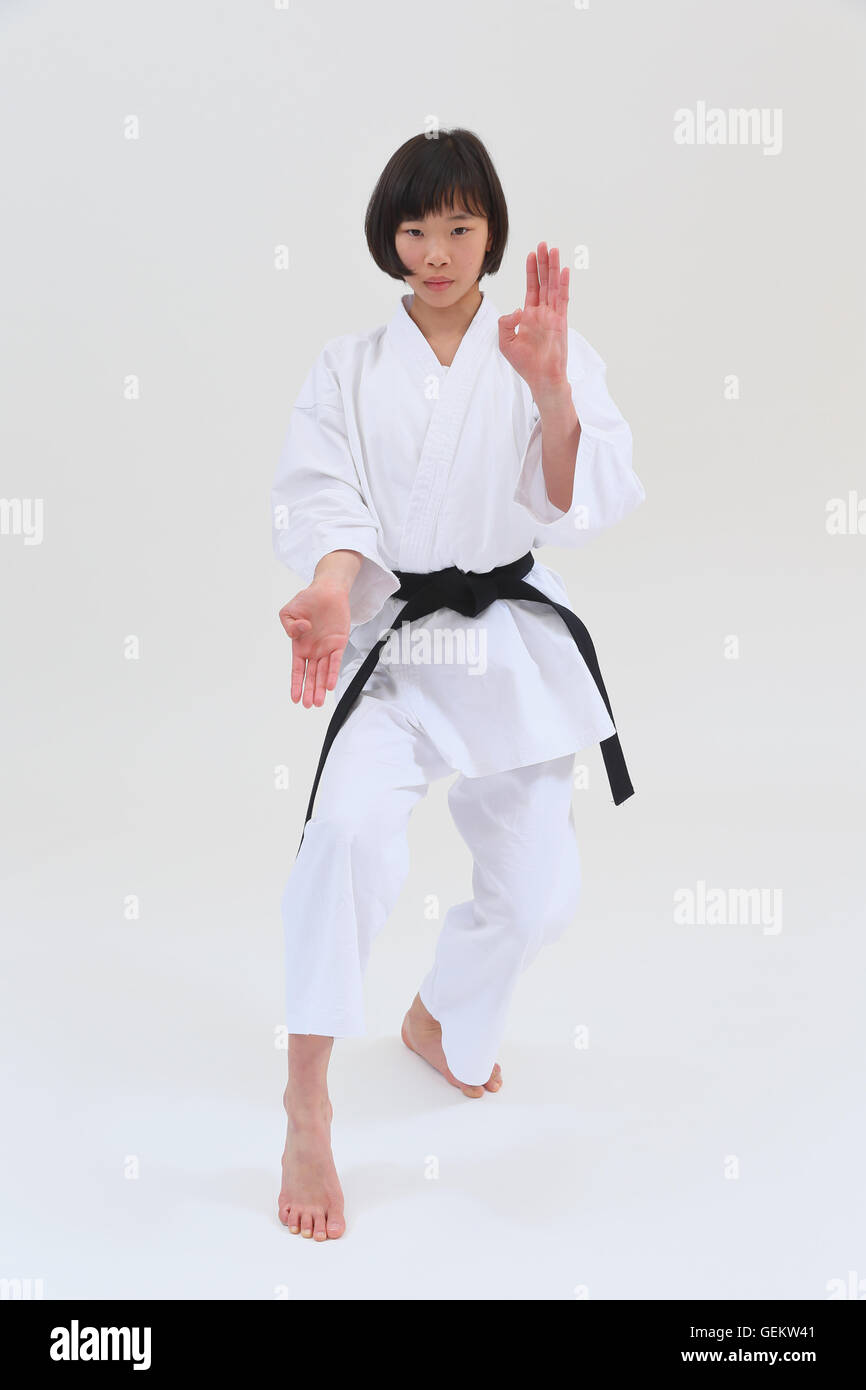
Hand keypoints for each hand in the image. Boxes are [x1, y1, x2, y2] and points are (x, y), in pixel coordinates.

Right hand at [278, 579, 350, 707]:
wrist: (326, 590)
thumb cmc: (307, 601)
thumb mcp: (287, 612)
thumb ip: (288, 626)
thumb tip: (301, 632)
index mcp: (300, 646)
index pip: (298, 670)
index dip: (296, 684)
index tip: (295, 699)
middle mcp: (314, 651)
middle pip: (311, 676)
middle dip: (310, 691)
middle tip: (309, 705)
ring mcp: (327, 648)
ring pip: (323, 672)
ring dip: (321, 687)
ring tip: (318, 702)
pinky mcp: (339, 642)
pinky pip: (336, 660)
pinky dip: (332, 672)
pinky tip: (329, 685)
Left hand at [497, 242, 569, 400]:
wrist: (541, 378)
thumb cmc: (525, 364)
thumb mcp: (505, 342)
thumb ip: (505, 323)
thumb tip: (518, 309)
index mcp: (529, 315)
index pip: (531, 287)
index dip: (531, 271)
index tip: (531, 254)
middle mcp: (542, 312)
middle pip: (543, 281)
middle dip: (543, 263)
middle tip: (544, 244)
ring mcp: (552, 316)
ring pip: (553, 286)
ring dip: (553, 268)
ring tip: (554, 250)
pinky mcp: (561, 322)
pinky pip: (562, 299)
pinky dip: (563, 285)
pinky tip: (564, 271)